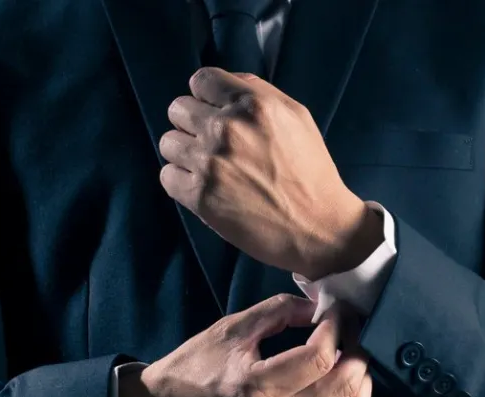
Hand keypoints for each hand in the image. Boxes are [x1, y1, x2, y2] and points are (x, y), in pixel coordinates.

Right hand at [119, 294, 372, 396]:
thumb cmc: (191, 368)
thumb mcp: (230, 329)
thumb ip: (277, 311)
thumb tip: (318, 306)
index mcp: (257, 386)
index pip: (320, 358)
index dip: (337, 326)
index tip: (333, 308)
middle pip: (347, 387)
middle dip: (359, 349)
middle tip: (349, 326)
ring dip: (361, 376)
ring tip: (347, 349)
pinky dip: (349, 393)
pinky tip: (336, 370)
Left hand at [158, 67, 383, 280]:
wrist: (317, 228)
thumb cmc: (311, 172)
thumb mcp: (297, 117)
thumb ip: (260, 92)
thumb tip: (226, 83)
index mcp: (253, 105)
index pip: (201, 81)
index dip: (205, 96)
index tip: (213, 112)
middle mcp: (227, 129)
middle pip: (178, 109)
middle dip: (192, 123)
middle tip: (212, 143)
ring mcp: (210, 163)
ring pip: (168, 142)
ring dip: (184, 153)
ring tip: (209, 168)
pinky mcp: (199, 196)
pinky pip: (167, 176)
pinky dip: (181, 181)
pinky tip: (205, 188)